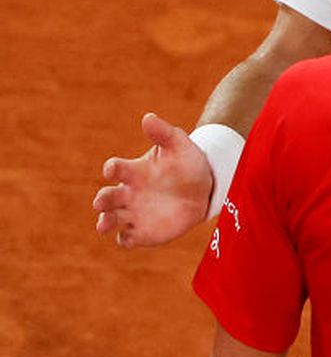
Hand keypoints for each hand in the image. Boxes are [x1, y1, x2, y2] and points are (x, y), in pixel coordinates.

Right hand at [94, 113, 213, 246]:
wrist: (203, 189)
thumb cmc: (186, 163)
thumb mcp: (178, 144)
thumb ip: (163, 133)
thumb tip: (148, 117)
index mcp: (133, 171)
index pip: (116, 169)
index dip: (112, 169)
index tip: (112, 169)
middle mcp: (128, 193)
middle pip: (106, 197)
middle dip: (102, 201)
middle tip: (100, 204)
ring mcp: (133, 213)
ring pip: (111, 219)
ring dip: (105, 222)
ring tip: (104, 225)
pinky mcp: (143, 232)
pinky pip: (128, 239)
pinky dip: (125, 240)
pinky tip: (129, 239)